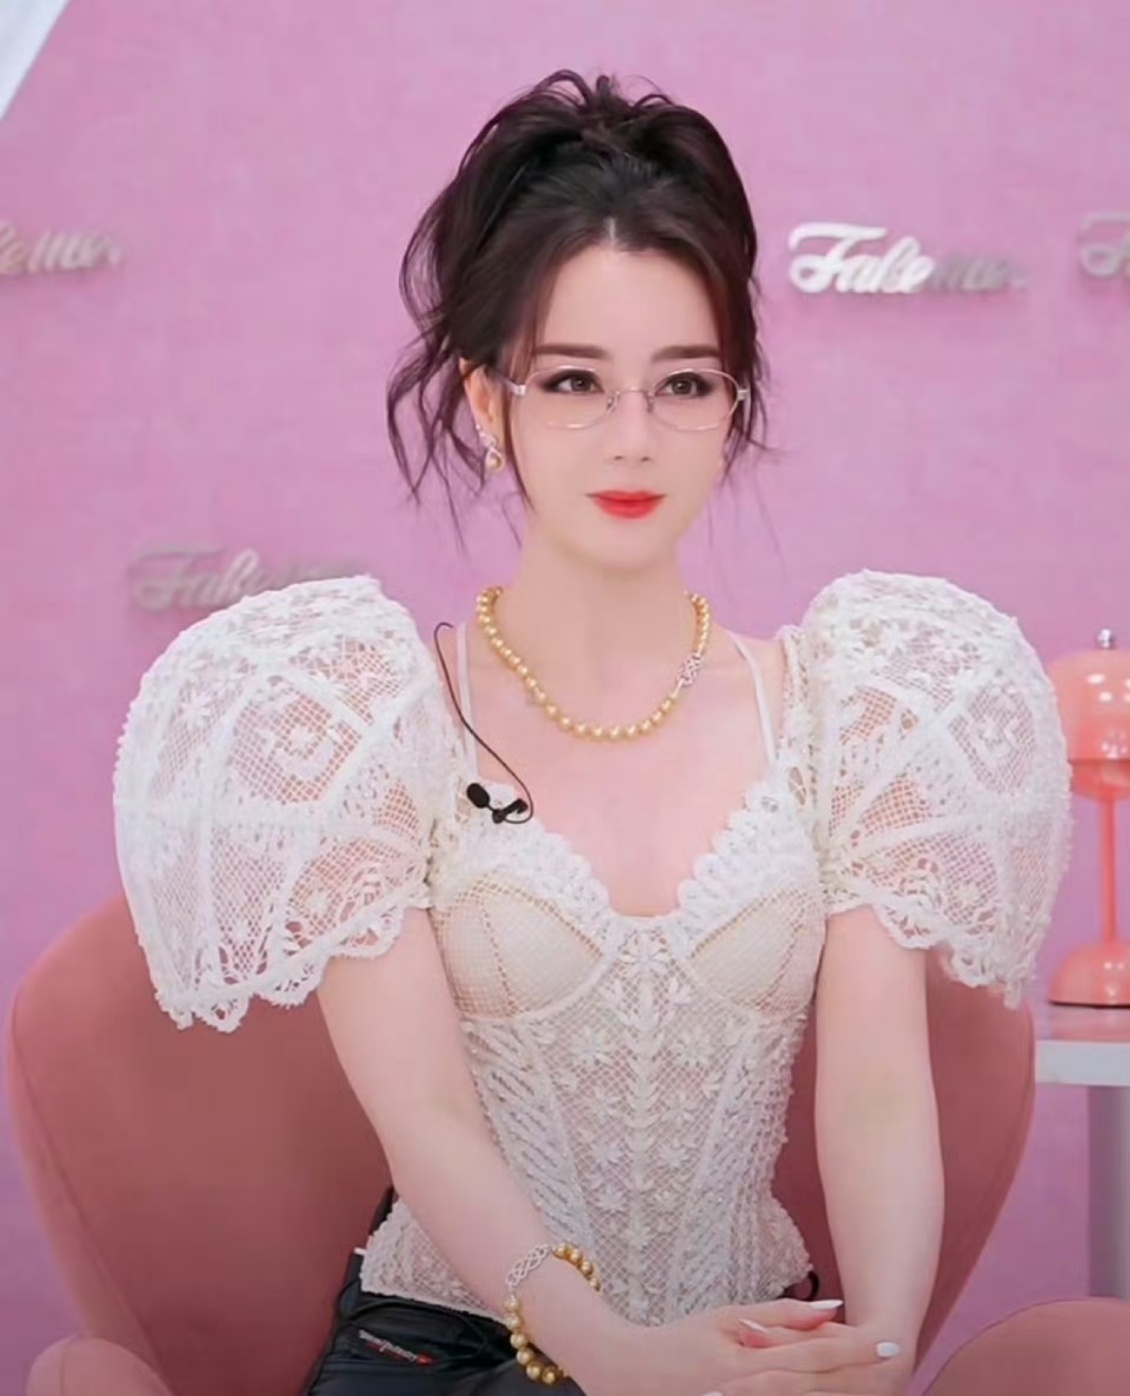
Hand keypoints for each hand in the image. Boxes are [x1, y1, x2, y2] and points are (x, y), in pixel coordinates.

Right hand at [576, 1299, 899, 1395]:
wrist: (630, 1376)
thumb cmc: (681, 1340)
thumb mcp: (728, 1319)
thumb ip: (779, 1317)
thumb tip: (831, 1308)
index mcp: (749, 1368)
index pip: (816, 1357)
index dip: (856, 1350)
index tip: (891, 1342)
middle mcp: (750, 1395)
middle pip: (819, 1388)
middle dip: (859, 1375)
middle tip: (898, 1359)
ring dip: (841, 1389)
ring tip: (875, 1375)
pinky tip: (834, 1389)